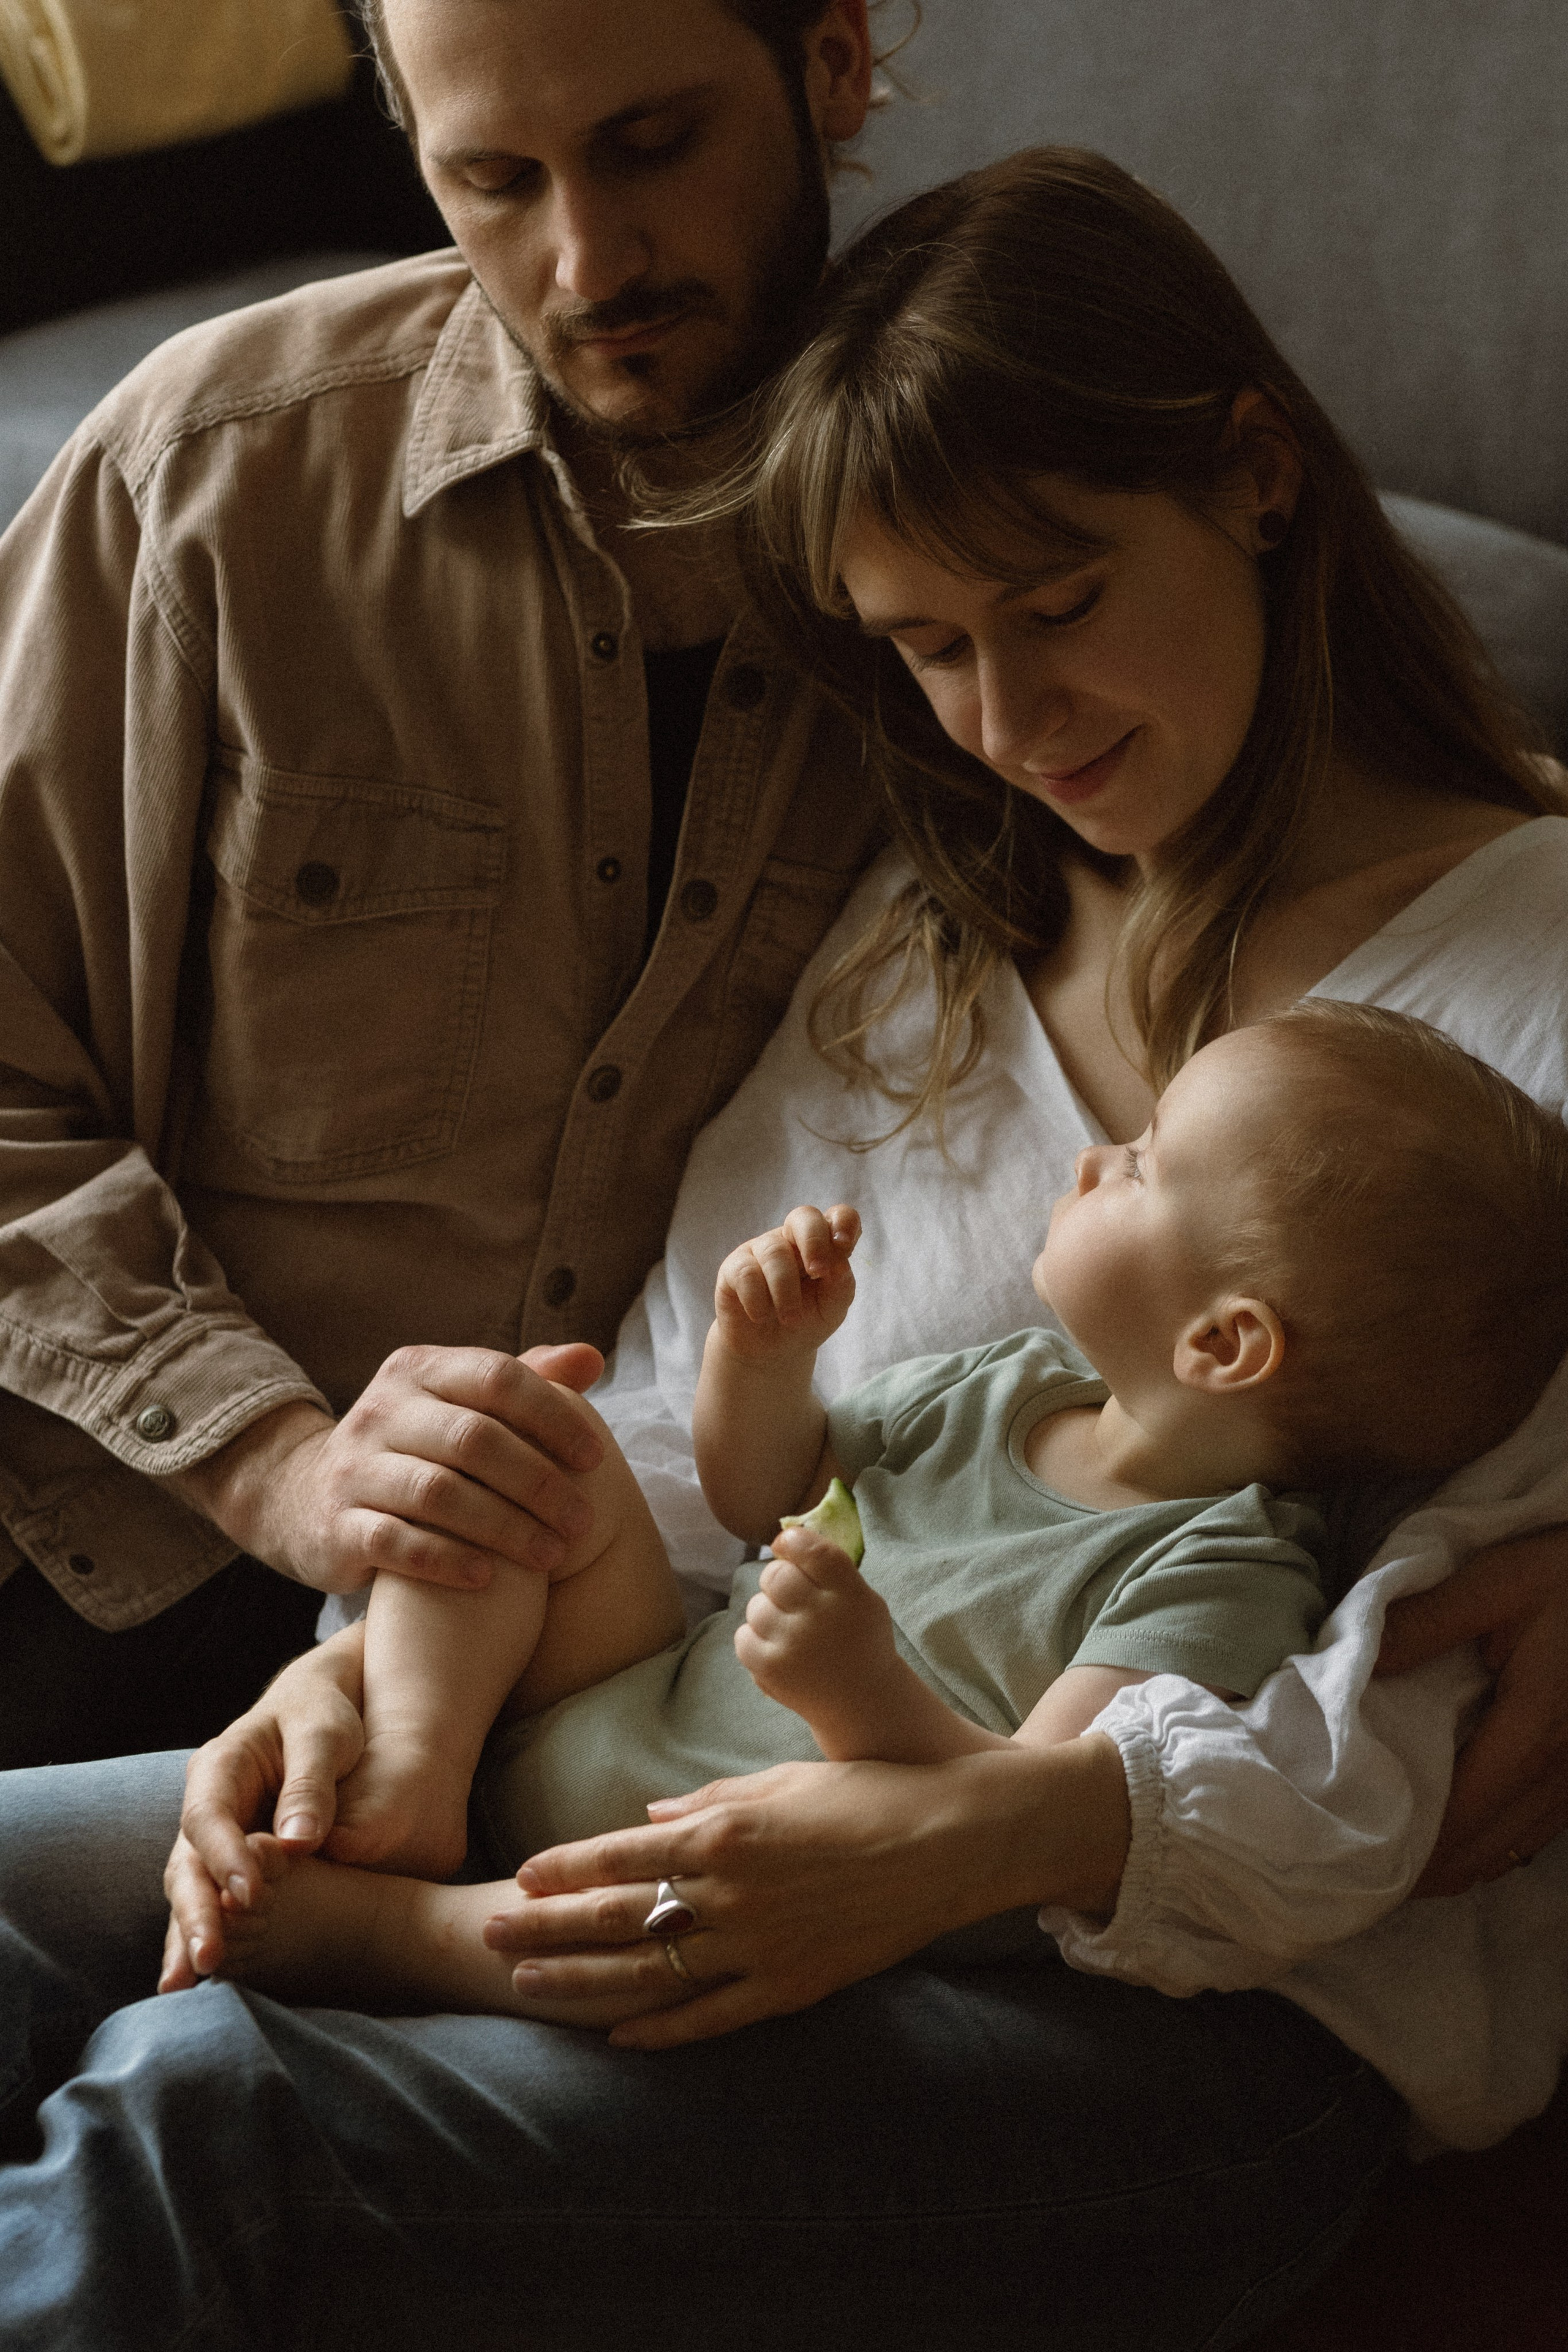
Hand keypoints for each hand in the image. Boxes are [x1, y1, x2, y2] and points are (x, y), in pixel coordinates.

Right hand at [159, 1625, 367, 1988]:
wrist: (317, 1712)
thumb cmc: (323, 1718)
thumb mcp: (325, 1735)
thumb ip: (310, 1783)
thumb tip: (299, 1843)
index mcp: (220, 1766)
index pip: (209, 1816)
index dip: (224, 1857)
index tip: (247, 1895)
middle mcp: (204, 1806)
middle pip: (187, 1863)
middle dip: (194, 1912)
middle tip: (207, 1959)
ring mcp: (211, 1839)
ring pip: (190, 1891)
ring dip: (187, 1936)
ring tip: (185, 1985)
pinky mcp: (227, 1865)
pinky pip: (210, 1903)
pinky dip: (201, 1937)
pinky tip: (194, 1982)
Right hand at [171, 1340, 606, 1594]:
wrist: (300, 1498)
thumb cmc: (411, 1450)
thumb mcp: (456, 1405)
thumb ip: (523, 1381)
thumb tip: (591, 1358)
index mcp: (419, 1371)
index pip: (496, 1377)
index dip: (552, 1415)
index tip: (595, 1458)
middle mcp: (381, 1410)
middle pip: (474, 1439)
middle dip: (538, 1481)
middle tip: (583, 1521)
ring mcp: (353, 1469)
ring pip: (439, 1493)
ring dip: (505, 1526)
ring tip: (553, 1555)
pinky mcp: (336, 1525)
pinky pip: (395, 1542)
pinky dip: (446, 1560)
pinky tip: (488, 1579)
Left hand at [481, 1738, 1129, 2048]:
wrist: (952, 1842)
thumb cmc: (868, 1794)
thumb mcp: (783, 1780)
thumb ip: (711, 1802)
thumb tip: (650, 1815)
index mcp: (727, 1835)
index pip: (622, 1854)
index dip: (564, 1867)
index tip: (520, 1876)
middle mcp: (732, 1895)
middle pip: (618, 1916)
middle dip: (547, 1927)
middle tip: (489, 1934)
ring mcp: (760, 1948)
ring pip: (650, 1974)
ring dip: (582, 1982)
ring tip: (527, 1984)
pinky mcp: (791, 1987)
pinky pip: (711, 2018)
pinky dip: (661, 2029)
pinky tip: (617, 2036)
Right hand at [713, 1204, 859, 1362]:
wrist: (768, 1352)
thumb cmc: (804, 1322)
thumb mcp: (831, 1309)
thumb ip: (841, 1285)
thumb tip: (839, 1262)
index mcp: (823, 1246)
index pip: (838, 1216)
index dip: (844, 1222)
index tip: (844, 1246)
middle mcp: (792, 1240)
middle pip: (804, 1216)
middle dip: (814, 1242)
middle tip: (818, 1273)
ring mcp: (762, 1250)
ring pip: (775, 1252)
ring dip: (786, 1290)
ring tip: (790, 1318)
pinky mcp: (734, 1267)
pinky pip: (746, 1272)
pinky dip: (758, 1300)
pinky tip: (761, 1316)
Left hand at [735, 1525, 905, 1757]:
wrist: (861, 1702)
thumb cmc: (860, 1641)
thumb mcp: (863, 1598)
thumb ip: (830, 1568)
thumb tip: (785, 1537)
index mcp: (850, 1594)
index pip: (813, 1551)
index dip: (793, 1541)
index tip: (788, 1545)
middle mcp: (820, 1617)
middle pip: (776, 1575)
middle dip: (779, 1580)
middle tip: (793, 1597)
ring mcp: (791, 1644)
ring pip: (756, 1605)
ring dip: (768, 1612)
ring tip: (790, 1630)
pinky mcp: (769, 1669)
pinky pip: (743, 1635)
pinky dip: (757, 1639)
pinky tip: (779, 1648)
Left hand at [1376, 1528, 1567, 1894]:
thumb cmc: (1562, 1571)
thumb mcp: (1492, 1581)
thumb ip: (1424, 1625)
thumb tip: (1355, 1666)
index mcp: (1533, 1728)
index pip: (1464, 1812)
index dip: (1416, 1849)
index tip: (1366, 1867)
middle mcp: (1563, 1765)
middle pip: (1490, 1843)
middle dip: (1432, 1870)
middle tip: (1372, 1881)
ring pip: (1518, 1843)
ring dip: (1464, 1864)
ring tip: (1409, 1876)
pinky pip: (1541, 1826)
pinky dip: (1500, 1846)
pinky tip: (1470, 1849)